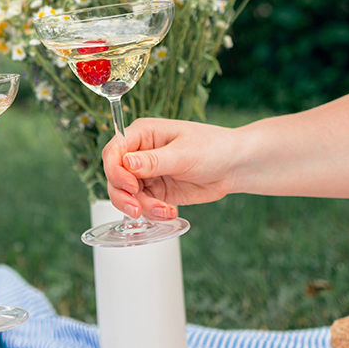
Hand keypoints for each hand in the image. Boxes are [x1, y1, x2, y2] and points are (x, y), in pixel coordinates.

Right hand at [104, 118, 237, 218]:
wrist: (235, 166)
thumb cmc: (213, 148)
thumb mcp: (184, 153)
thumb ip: (153, 160)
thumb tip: (126, 163)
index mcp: (142, 134)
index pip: (113, 152)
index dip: (115, 171)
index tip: (131, 186)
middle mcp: (139, 154)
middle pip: (114, 177)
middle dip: (123, 196)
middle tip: (137, 210)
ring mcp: (146, 174)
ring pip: (126, 195)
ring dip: (141, 208)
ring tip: (164, 212)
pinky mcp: (155, 191)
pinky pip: (143, 205)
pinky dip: (152, 213)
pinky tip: (170, 212)